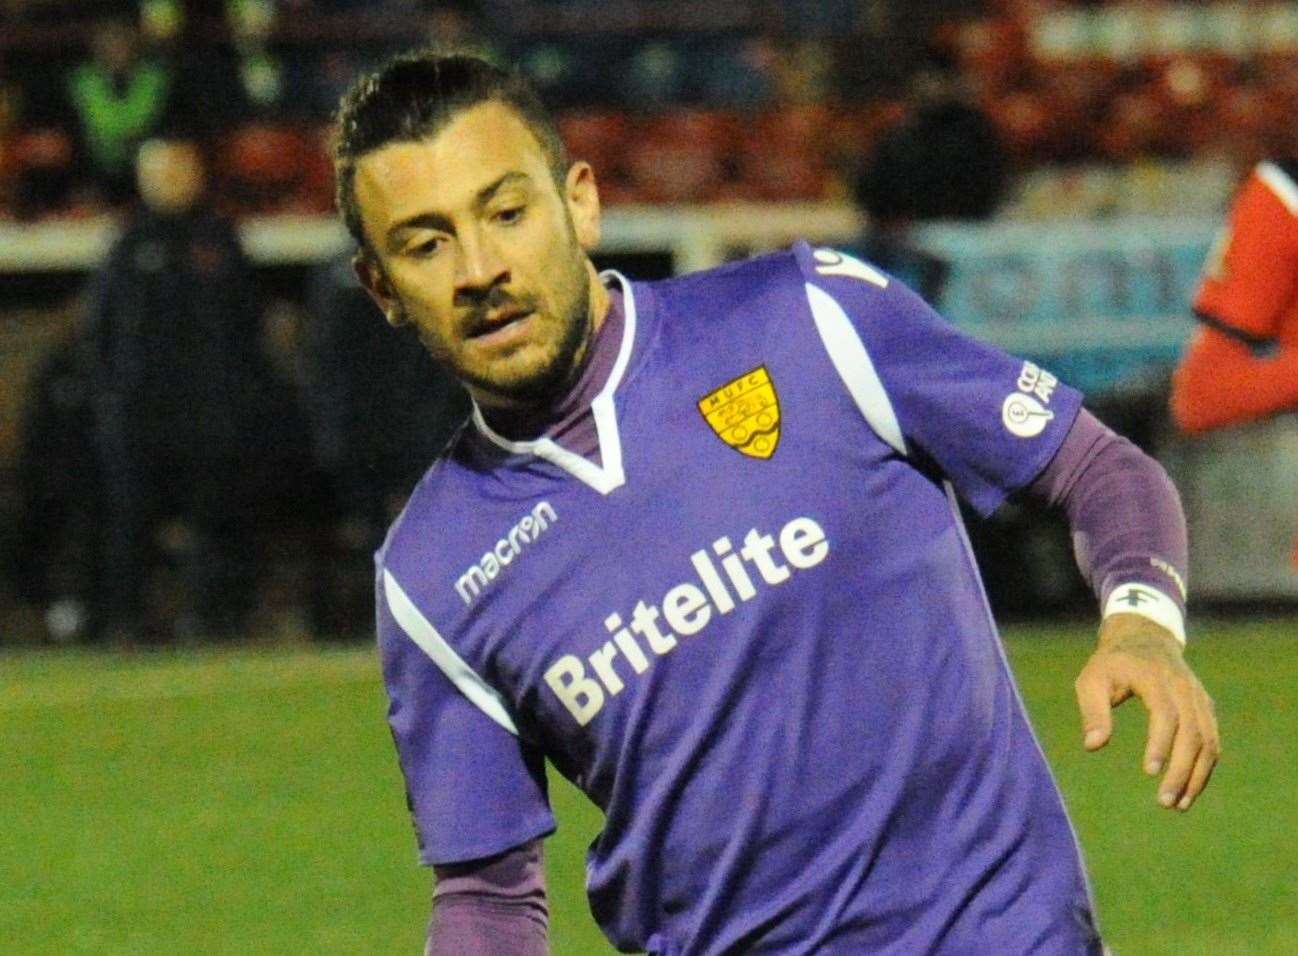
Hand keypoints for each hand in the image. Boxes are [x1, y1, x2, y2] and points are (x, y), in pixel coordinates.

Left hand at [1074, 613, 1219, 810]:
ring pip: (1208, 741)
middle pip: (1192, 733)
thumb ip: (1092, 711)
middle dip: (1181, 770)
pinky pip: (1212, 741)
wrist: (1144, 638)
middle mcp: (1184, 688)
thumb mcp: (1092, 680)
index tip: (1149, 771)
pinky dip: (1205, 768)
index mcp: (1156, 678)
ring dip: (1197, 776)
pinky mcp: (1205, 708)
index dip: (1161, 743)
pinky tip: (1189, 790)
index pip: (1165, 713)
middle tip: (1164, 802)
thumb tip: (1093, 746)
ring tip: (1179, 805)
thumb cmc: (1111, 664)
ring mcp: (1199, 698)